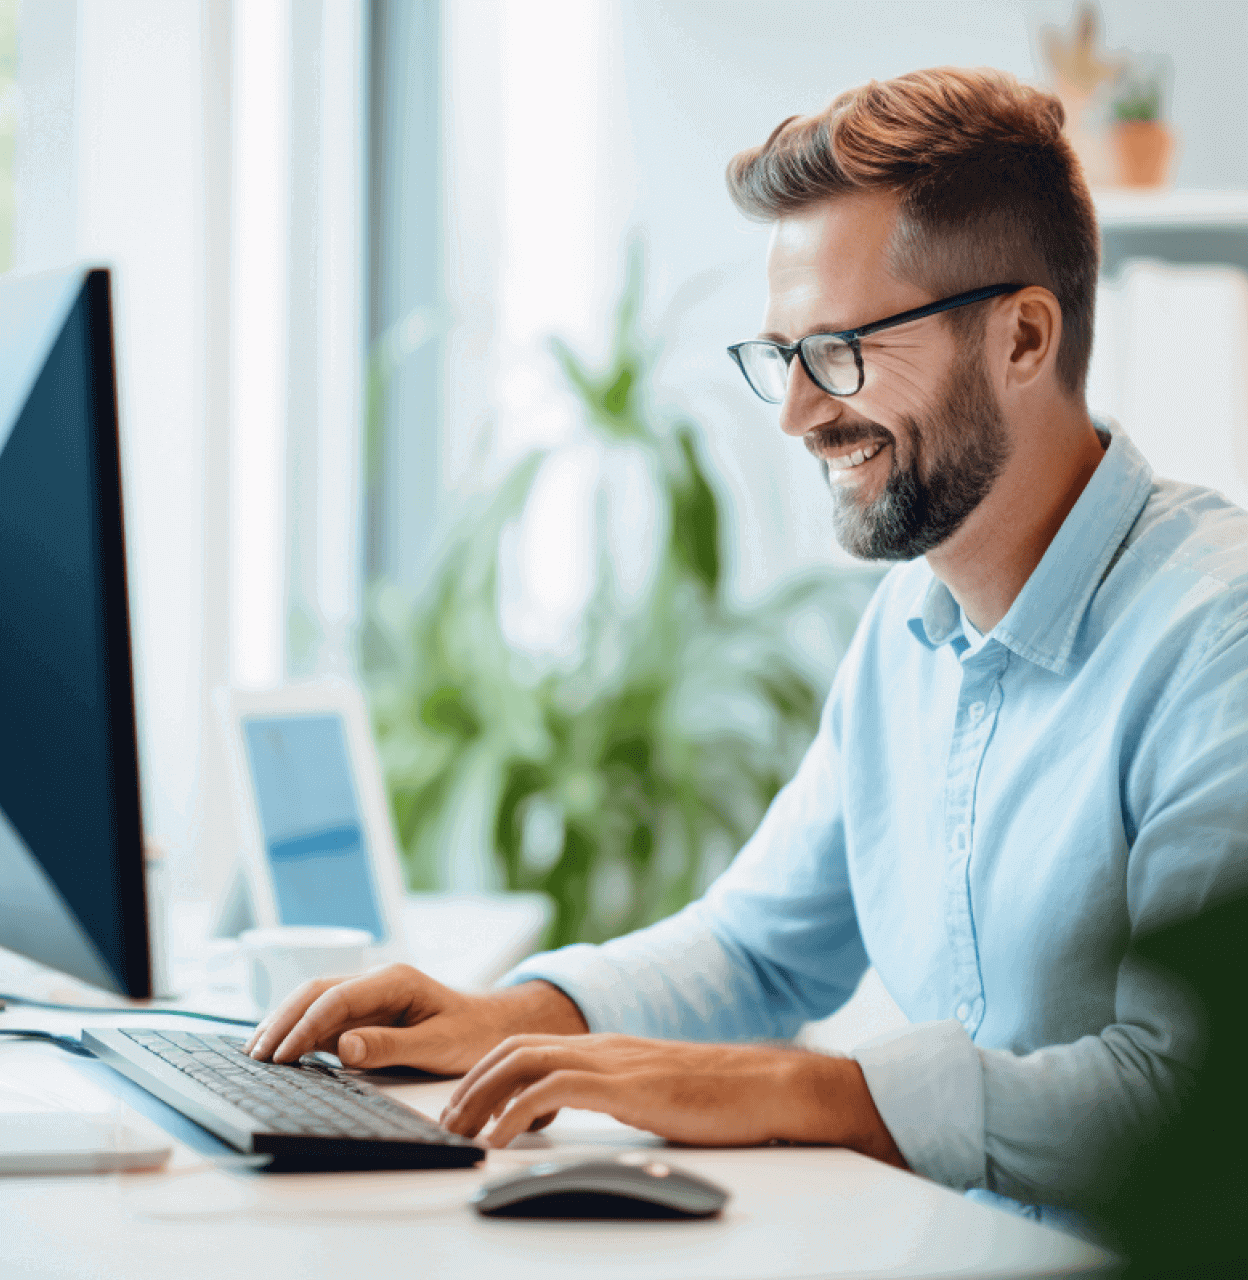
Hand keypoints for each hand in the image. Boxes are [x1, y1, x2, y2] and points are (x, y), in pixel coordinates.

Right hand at [244, 966, 586, 1073]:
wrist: (494, 1026)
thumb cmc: (472, 1034)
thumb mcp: (437, 1045)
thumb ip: (390, 1046)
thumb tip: (342, 1046)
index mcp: (394, 981)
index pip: (335, 999)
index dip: (303, 1027)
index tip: (281, 1055)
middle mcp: (378, 981)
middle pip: (316, 992)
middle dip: (282, 1020)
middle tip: (255, 1055)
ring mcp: (371, 994)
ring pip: (315, 1000)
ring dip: (285, 1022)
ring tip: (256, 1053)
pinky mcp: (368, 1011)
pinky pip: (326, 1015)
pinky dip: (300, 1030)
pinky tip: (281, 1050)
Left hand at [439, 1032, 908, 1163]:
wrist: (768, 1087)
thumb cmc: (718, 1097)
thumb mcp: (649, 1093)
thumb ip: (609, 1095)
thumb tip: (570, 1114)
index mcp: (605, 1047)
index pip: (527, 1045)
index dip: (485, 1071)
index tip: (463, 1105)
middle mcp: (601, 1045)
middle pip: (513, 1048)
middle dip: (470, 1083)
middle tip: (446, 1120)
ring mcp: (612, 1061)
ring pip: (523, 1061)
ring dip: (482, 1095)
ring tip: (459, 1130)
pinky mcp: (625, 1085)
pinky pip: (553, 1089)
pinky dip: (515, 1111)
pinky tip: (500, 1139)